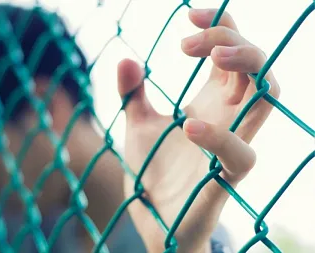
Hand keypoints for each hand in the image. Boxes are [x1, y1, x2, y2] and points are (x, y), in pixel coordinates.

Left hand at [118, 8, 279, 252]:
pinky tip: (188, 125)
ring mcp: (231, 145)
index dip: (221, 23)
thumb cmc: (153, 172)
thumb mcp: (137, 125)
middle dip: (230, 38)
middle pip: (257, 64)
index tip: (189, 15)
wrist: (153, 219)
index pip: (232, 51)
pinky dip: (219, 135)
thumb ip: (132, 94)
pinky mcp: (226, 178)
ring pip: (268, 96)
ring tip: (210, 56)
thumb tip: (126, 58)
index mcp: (211, 100)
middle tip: (188, 43)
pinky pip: (241, 153)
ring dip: (248, 65)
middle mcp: (228, 117)